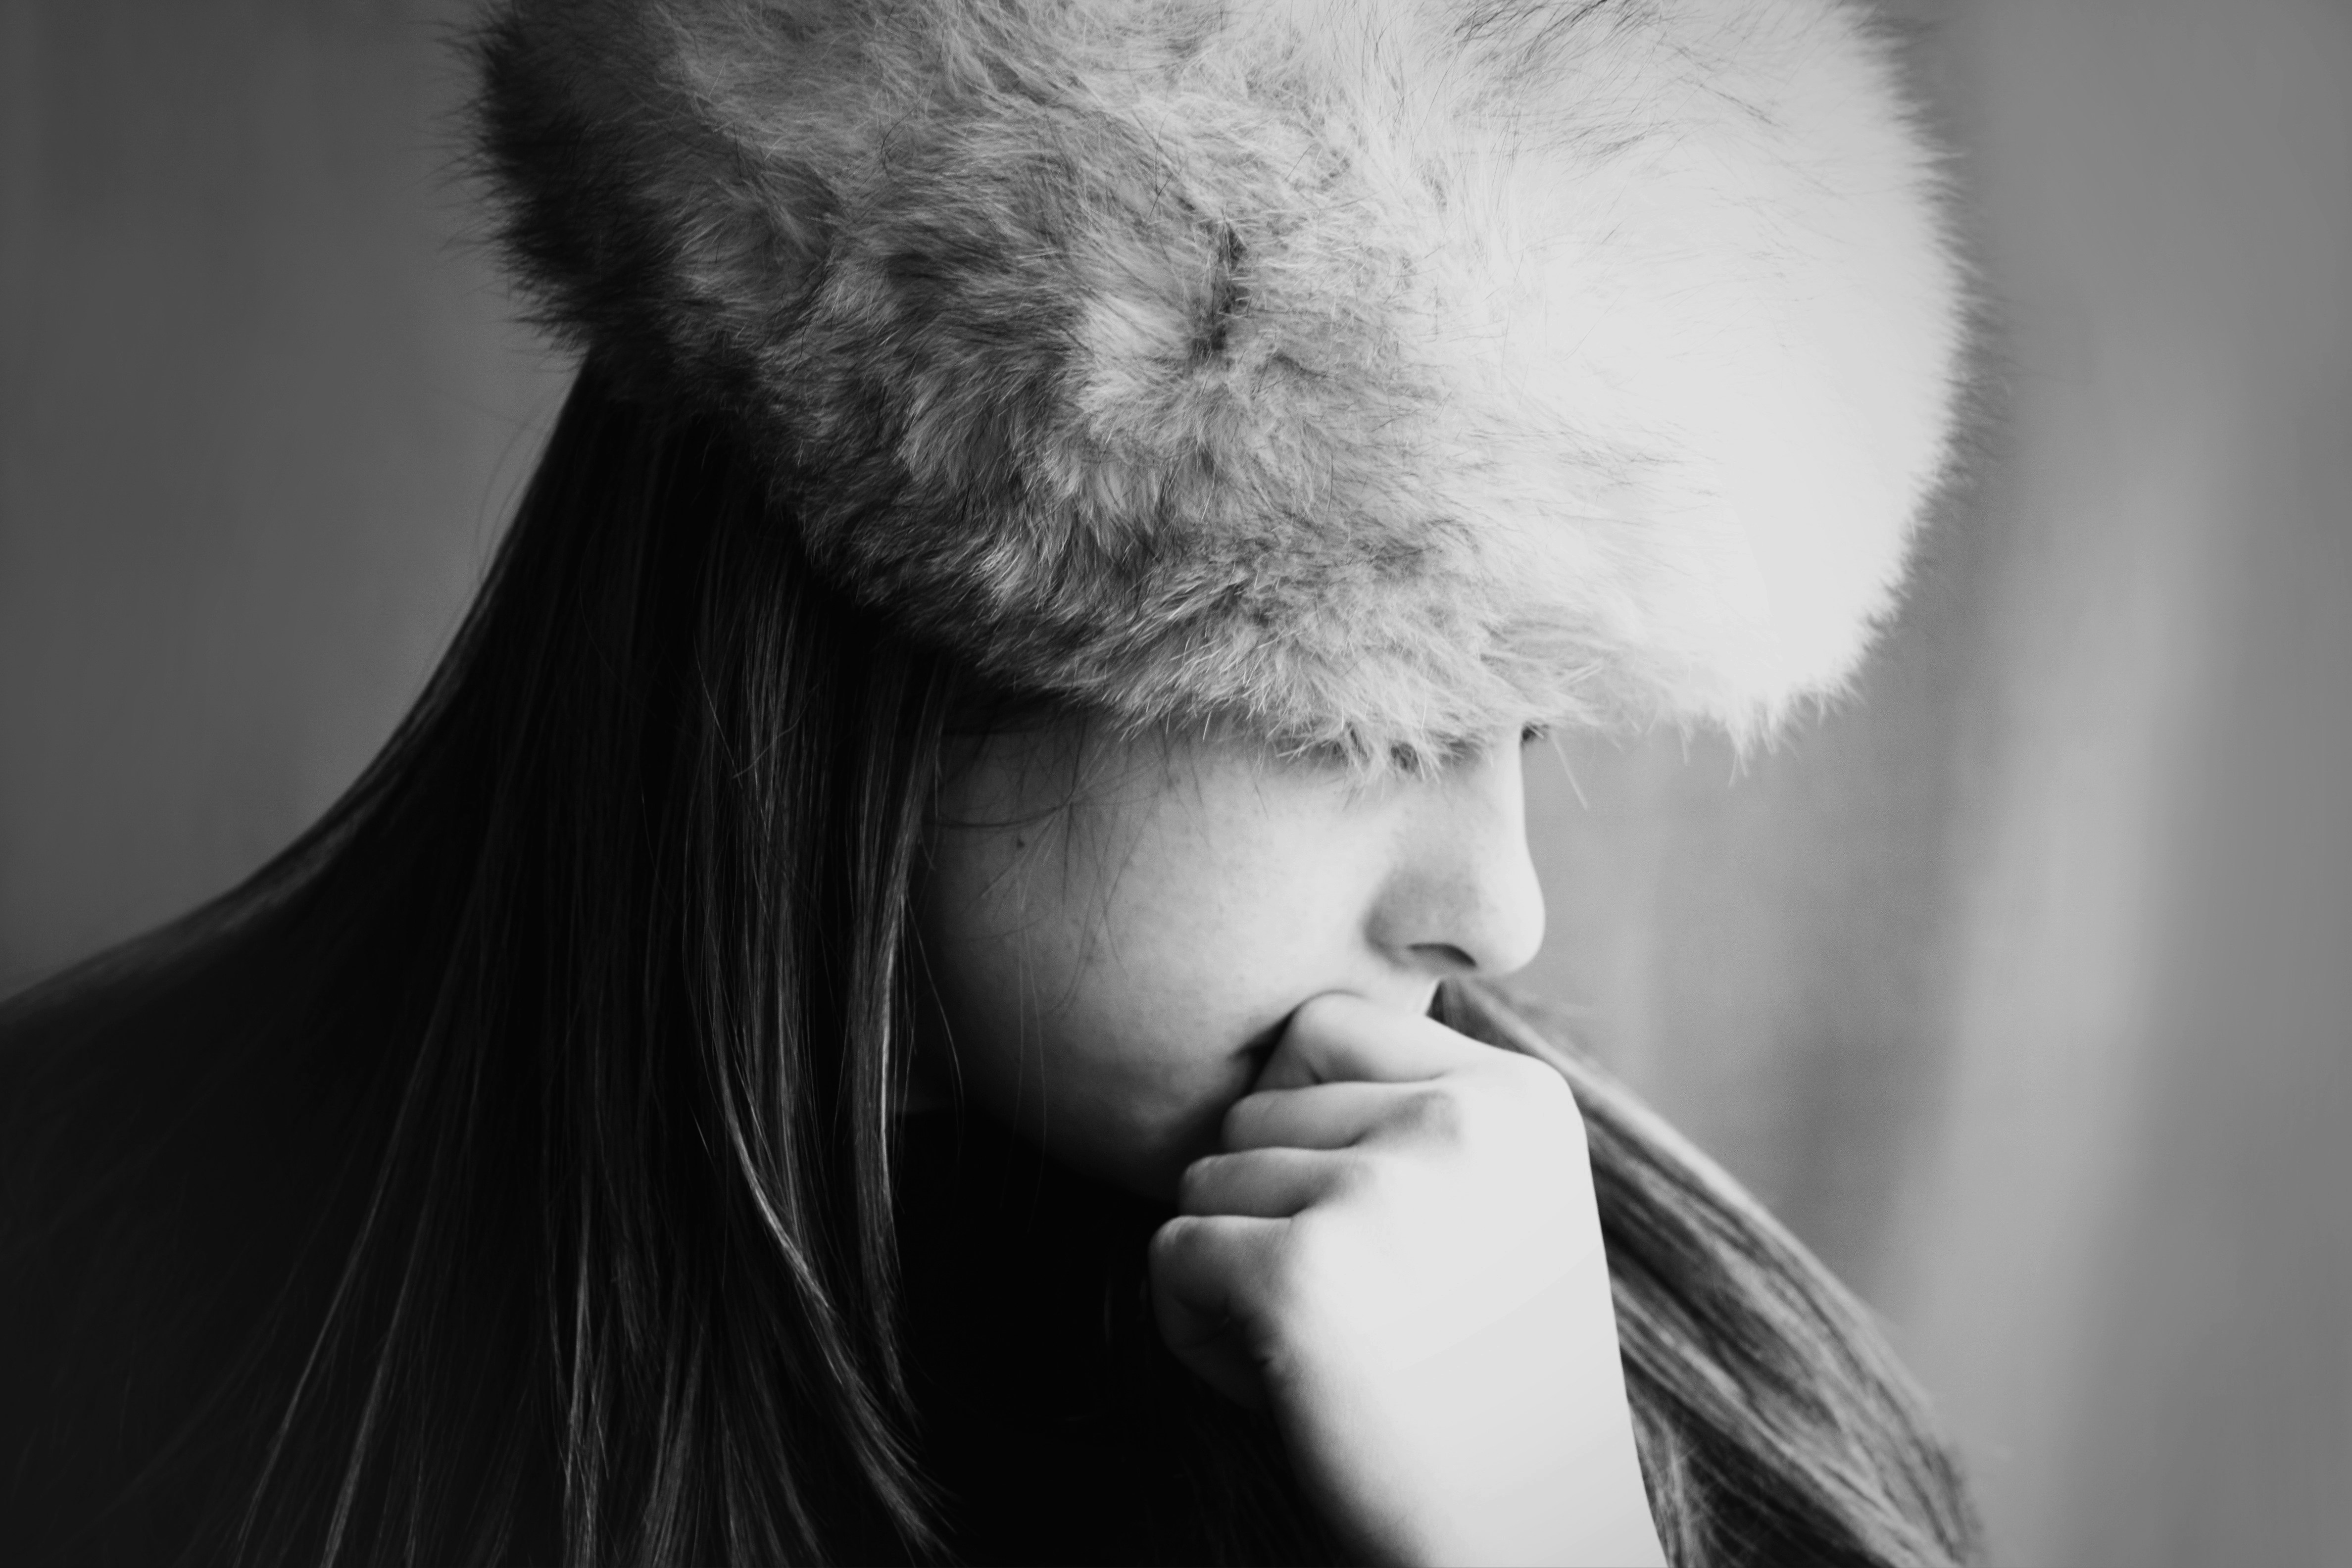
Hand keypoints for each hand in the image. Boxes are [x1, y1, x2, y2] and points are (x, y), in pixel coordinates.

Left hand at [1149, 994, 1665, 1566]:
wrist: (1530, 1548)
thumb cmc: (1487, 1389)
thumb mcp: (1503, 1209)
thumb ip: (1413, 1114)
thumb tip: (1272, 1044)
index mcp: (1518, 1096)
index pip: (1321, 1026)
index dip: (1302, 1121)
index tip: (1367, 1227)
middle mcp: (1461, 1122)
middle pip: (1252, 1107)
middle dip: (1267, 1211)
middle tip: (1359, 1315)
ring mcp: (1385, 1192)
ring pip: (1204, 1180)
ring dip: (1233, 1271)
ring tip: (1332, 1353)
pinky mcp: (1304, 1275)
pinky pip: (1171, 1255)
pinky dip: (1198, 1330)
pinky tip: (1289, 1387)